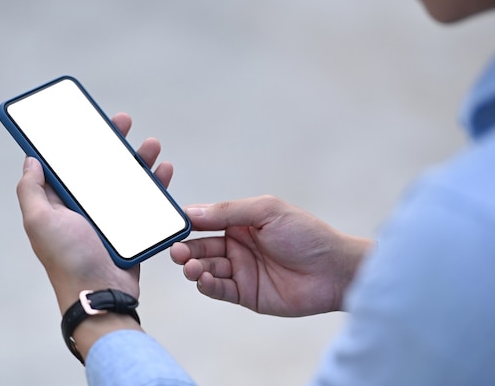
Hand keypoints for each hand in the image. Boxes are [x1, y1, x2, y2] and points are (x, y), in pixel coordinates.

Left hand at [16, 113, 172, 313]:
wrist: (100, 294)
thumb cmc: (67, 258)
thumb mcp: (39, 220)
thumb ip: (31, 189)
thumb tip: (30, 159)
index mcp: (60, 202)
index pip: (67, 163)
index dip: (76, 140)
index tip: (86, 119)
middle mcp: (84, 206)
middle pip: (100, 165)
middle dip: (113, 141)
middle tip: (123, 121)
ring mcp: (110, 216)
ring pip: (126, 179)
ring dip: (140, 159)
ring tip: (152, 144)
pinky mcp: (132, 227)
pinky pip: (146, 200)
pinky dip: (156, 183)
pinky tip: (164, 170)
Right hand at [170, 195, 372, 316]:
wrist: (334, 270)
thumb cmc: (306, 234)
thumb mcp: (266, 212)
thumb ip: (228, 211)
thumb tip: (191, 211)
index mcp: (241, 223)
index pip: (205, 222)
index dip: (187, 224)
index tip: (171, 227)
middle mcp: (237, 246)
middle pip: (201, 247)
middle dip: (186, 249)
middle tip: (176, 252)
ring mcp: (241, 271)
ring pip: (207, 269)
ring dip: (194, 268)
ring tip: (191, 267)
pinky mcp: (247, 294)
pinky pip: (220, 289)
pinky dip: (207, 285)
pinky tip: (203, 279)